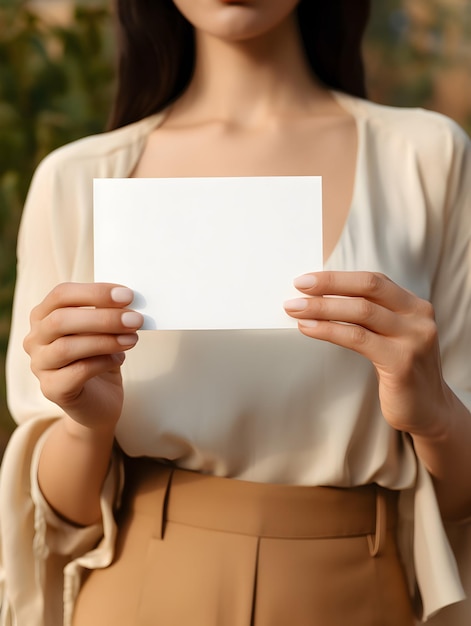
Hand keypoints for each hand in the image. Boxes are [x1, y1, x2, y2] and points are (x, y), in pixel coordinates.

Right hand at [24, 282, 142, 431]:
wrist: (100, 402)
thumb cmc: (100, 359)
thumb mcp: (103, 331)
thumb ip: (107, 313)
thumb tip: (127, 301)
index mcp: (44, 316)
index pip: (61, 294)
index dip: (95, 292)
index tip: (127, 295)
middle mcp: (35, 339)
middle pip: (61, 319)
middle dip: (103, 318)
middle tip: (135, 320)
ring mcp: (39, 365)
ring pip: (67, 347)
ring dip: (105, 341)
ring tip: (132, 339)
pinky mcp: (51, 389)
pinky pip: (77, 371)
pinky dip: (103, 362)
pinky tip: (119, 359)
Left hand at [284, 271, 452, 437]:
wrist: (428, 411)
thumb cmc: (400, 371)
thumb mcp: (392, 336)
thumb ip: (370, 317)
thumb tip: (321, 300)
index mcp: (414, 306)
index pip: (373, 281)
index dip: (338, 277)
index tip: (307, 279)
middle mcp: (418, 317)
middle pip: (368, 288)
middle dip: (330, 284)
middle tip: (298, 286)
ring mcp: (412, 339)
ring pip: (361, 312)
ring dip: (322, 307)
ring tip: (296, 308)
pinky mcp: (401, 362)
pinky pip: (357, 338)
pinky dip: (329, 330)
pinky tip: (309, 328)